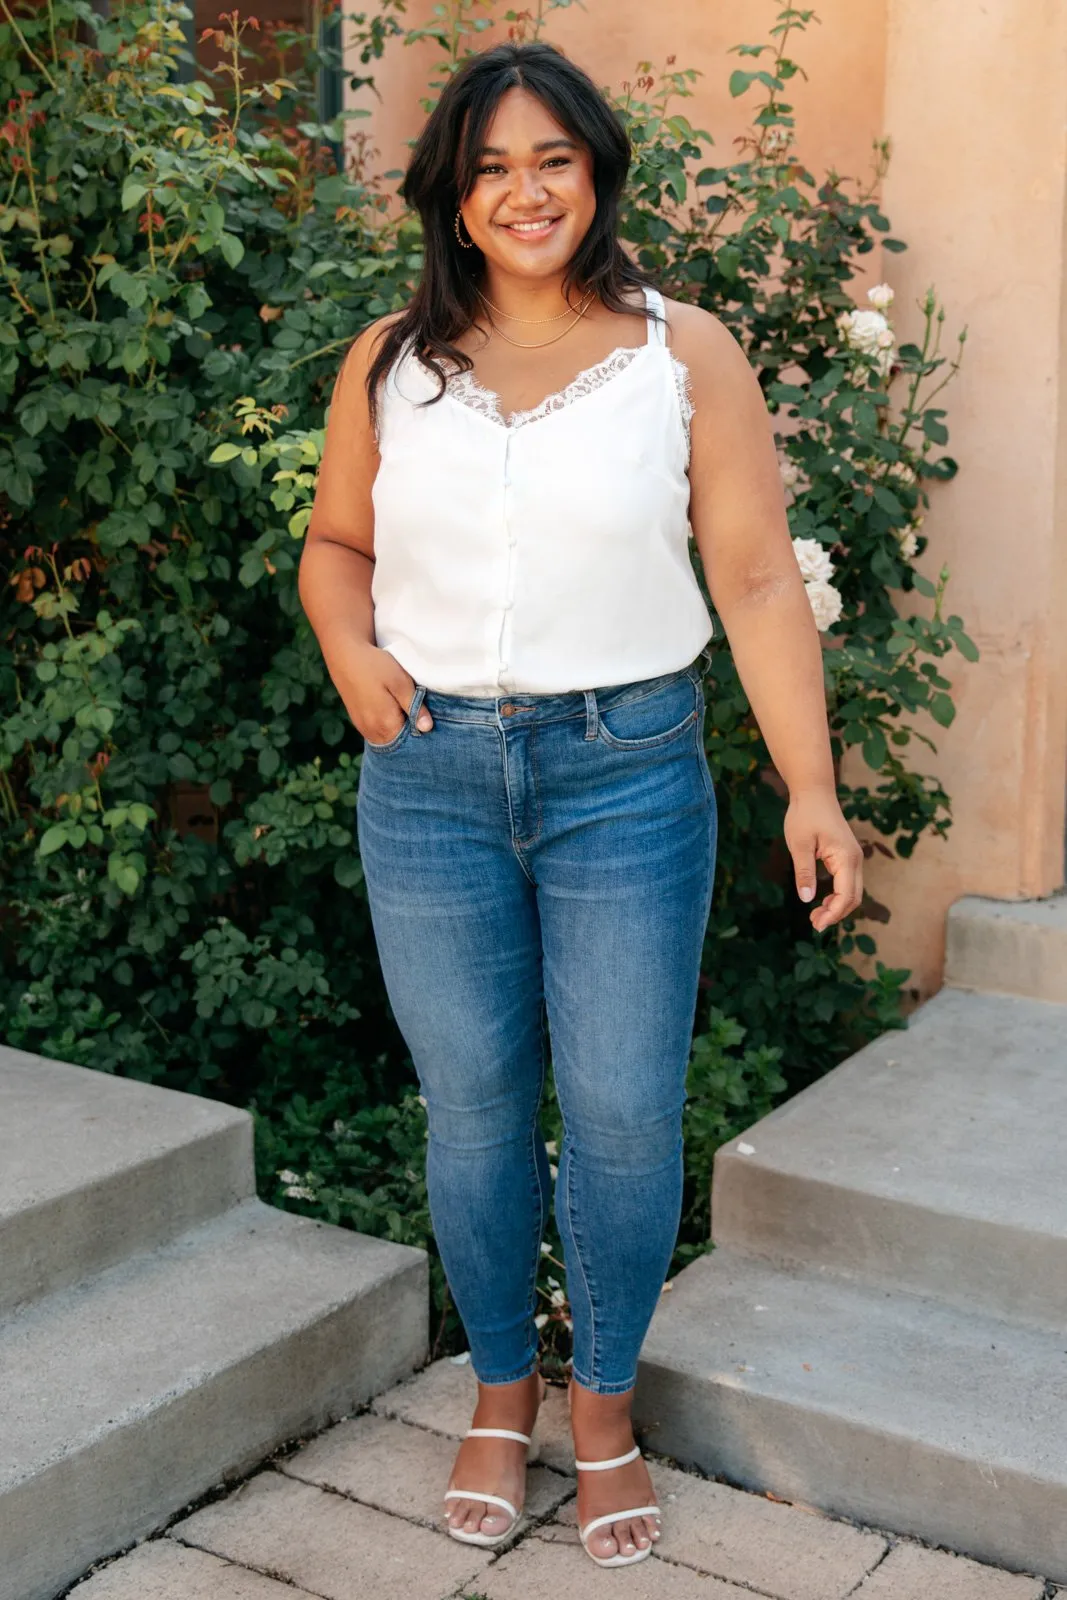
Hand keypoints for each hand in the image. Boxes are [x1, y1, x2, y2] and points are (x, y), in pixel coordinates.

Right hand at [322, 634, 433, 743]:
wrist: (345, 654)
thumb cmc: (375, 666)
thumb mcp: (401, 682)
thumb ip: (414, 706)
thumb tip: (427, 728)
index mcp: (385, 725)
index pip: (410, 743)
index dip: (421, 733)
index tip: (428, 720)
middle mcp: (372, 732)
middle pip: (398, 743)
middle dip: (410, 733)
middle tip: (419, 713)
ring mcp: (363, 728)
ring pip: (387, 738)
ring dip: (398, 729)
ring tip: (405, 710)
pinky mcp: (358, 721)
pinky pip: (377, 732)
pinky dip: (387, 726)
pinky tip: (392, 711)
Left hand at [783, 788, 862, 932]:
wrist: (814, 792)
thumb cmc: (805, 815)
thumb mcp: (799, 845)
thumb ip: (804, 872)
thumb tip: (806, 899)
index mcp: (846, 857)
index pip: (846, 895)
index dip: (833, 914)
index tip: (817, 925)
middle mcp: (855, 859)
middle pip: (854, 897)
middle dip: (836, 914)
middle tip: (814, 924)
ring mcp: (853, 857)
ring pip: (852, 891)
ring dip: (837, 906)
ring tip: (815, 917)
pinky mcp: (847, 856)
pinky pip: (848, 882)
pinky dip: (837, 896)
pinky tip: (821, 902)